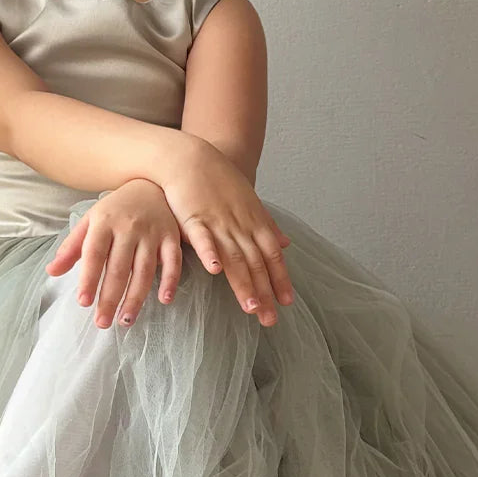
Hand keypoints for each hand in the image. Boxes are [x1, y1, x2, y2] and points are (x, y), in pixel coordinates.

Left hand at [45, 178, 183, 328]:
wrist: (149, 184)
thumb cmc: (114, 210)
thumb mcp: (89, 222)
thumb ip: (71, 248)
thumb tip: (51, 272)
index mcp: (104, 222)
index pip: (95, 255)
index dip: (89, 279)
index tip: (83, 303)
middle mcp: (128, 227)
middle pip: (119, 268)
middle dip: (110, 298)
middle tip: (102, 323)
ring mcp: (152, 232)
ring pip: (144, 270)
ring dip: (135, 298)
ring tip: (125, 320)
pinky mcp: (171, 237)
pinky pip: (173, 261)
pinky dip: (170, 281)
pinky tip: (163, 300)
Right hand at [160, 138, 294, 326]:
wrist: (191, 156)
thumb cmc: (219, 180)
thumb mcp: (250, 201)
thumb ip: (267, 225)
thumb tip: (286, 244)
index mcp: (254, 222)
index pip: (271, 256)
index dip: (279, 279)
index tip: (286, 302)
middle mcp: (240, 225)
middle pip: (255, 263)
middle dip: (264, 292)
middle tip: (269, 320)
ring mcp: (218, 221)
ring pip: (233, 257)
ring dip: (243, 283)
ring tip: (250, 307)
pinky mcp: (193, 217)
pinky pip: (202, 238)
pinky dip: (209, 254)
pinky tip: (215, 270)